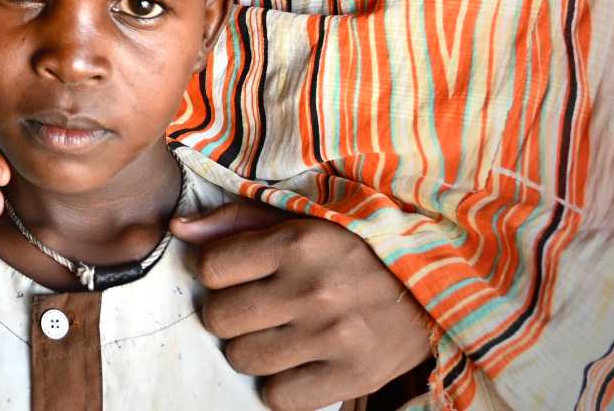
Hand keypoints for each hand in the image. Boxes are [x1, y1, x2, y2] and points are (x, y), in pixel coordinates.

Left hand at [172, 201, 435, 410]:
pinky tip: (295, 365)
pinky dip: (279, 387)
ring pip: (244, 359)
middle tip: (254, 310)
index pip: (211, 269)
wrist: (436, 283)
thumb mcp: (301, 220)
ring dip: (251, 350)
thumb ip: (235, 222)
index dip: (216, 274)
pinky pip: (280, 398)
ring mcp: (333, 337)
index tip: (236, 276)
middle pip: (220, 319)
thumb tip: (176, 229)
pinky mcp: (353, 377)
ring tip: (275, 336)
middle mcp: (312, 291)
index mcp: (296, 244)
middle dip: (229, 315)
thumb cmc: (355, 247)